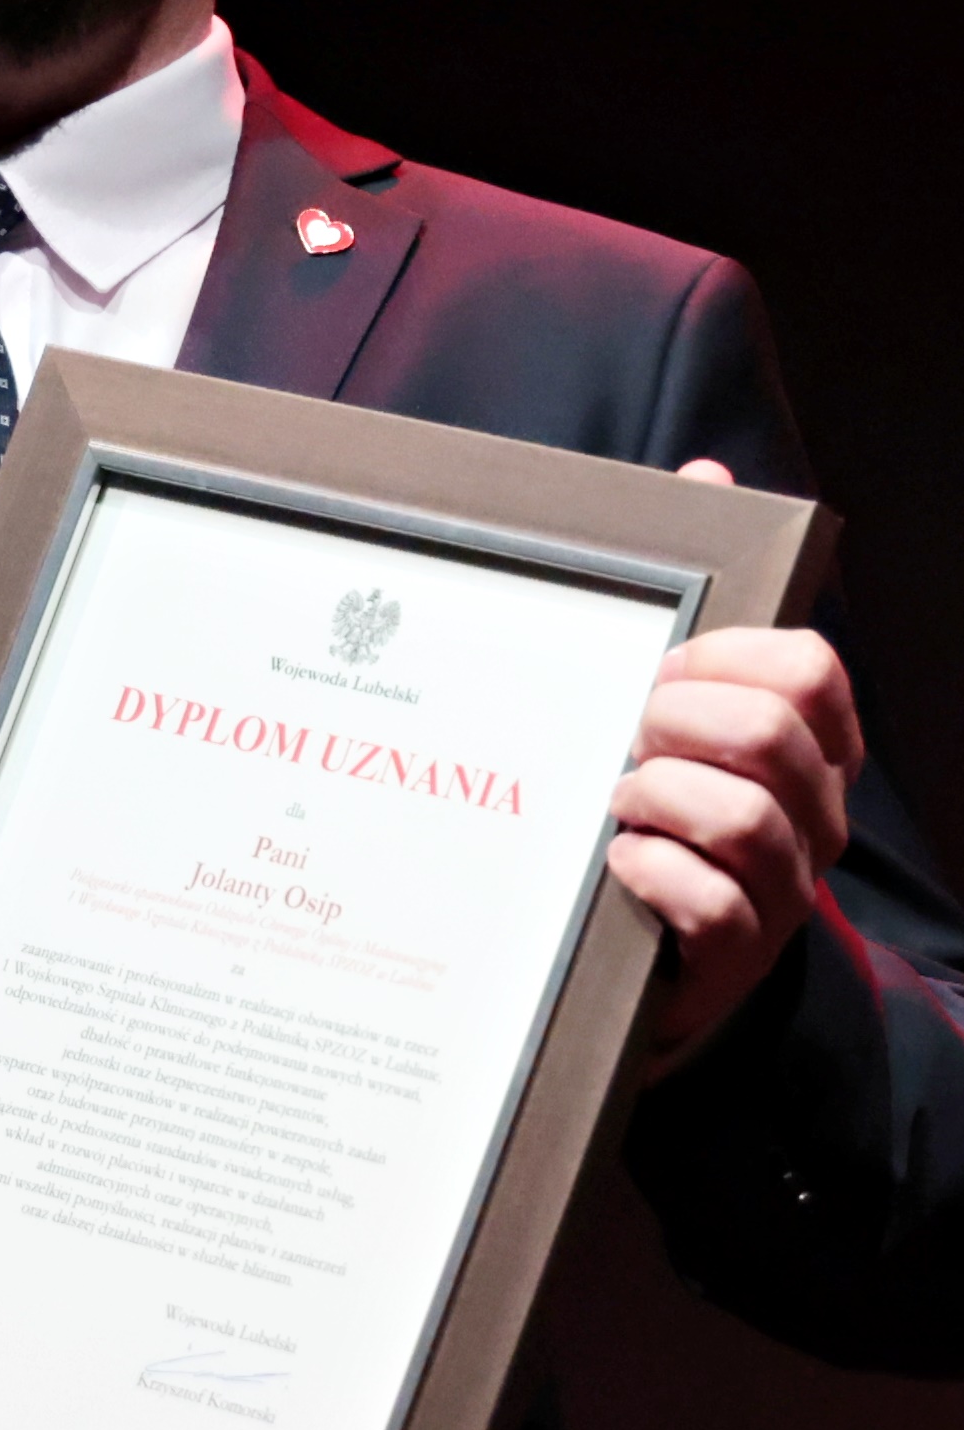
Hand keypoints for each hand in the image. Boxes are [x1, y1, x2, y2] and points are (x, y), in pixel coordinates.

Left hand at [610, 460, 864, 1078]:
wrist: (660, 957)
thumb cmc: (665, 805)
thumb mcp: (679, 698)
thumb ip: (697, 591)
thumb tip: (707, 471)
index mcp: (810, 743)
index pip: (809, 669)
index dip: (727, 655)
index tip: (662, 667)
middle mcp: (814, 815)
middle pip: (772, 736)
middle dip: (679, 719)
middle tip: (628, 733)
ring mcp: (782, 891)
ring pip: (744, 820)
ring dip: (659, 796)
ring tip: (618, 799)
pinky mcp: (734, 958)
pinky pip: (714, 907)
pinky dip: (651, 872)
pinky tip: (615, 861)